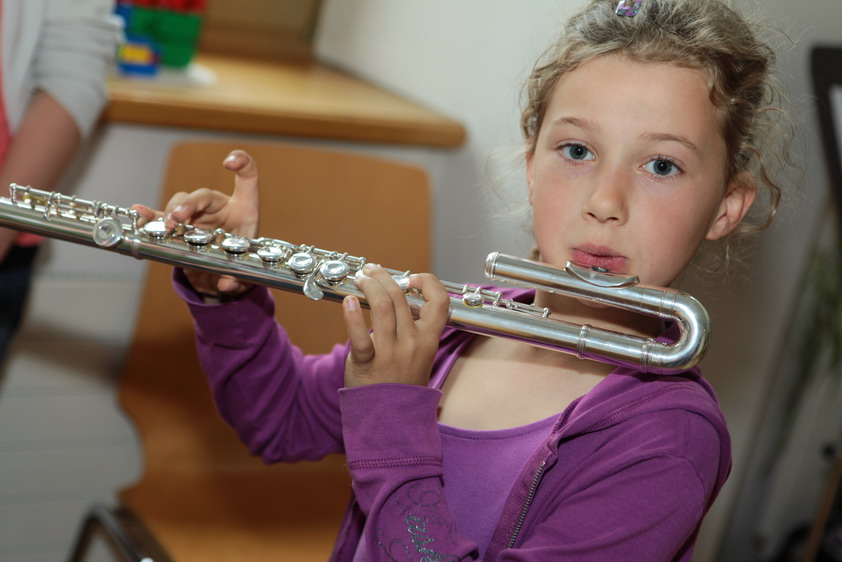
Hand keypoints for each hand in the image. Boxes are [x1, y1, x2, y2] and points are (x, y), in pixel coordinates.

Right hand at [131, 150, 258, 296]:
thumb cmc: (238, 263)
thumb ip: (239, 278)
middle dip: (189, 203)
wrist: (222, 275)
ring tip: (166, 226)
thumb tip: (227, 284)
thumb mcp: (246, 271)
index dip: (242, 164)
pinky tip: (138, 213)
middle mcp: (218, 207)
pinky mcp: (178, 226)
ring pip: (181, 203)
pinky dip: (150, 216)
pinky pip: (162, 217)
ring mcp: (196, 215)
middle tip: (179, 217)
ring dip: (171, 212)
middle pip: (204, 195)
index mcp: (242, 210)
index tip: (230, 161)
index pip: (247, 179)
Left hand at [342, 265, 449, 387]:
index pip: (439, 302)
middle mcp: (412, 343)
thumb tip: (401, 300)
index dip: (428, 282)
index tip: (412, 278)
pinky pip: (359, 336)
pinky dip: (352, 314)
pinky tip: (348, 301)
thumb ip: (414, 330)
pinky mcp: (367, 363)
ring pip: (383, 306)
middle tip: (371, 270)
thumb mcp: (420, 356)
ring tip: (360, 280)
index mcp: (429, 340)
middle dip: (383, 277)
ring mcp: (391, 353)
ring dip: (369, 286)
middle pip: (400, 296)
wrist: (391, 420)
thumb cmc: (401, 384)